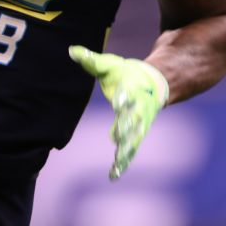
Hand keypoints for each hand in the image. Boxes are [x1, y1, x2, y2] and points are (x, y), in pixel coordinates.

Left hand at [68, 45, 168, 179]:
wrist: (154, 84)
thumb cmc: (127, 75)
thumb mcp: (110, 65)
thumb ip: (92, 61)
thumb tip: (71, 50)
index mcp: (132, 88)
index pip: (127, 92)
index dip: (123, 97)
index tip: (118, 100)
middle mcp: (138, 107)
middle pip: (133, 118)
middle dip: (126, 126)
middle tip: (118, 137)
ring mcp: (140, 123)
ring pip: (133, 138)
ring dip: (125, 150)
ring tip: (117, 163)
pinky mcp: (138, 133)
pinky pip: (130, 149)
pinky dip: (123, 161)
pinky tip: (114, 174)